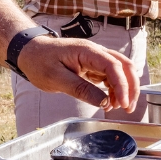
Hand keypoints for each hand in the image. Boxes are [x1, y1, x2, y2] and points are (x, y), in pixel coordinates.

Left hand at [17, 36, 139, 111]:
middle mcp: (95, 52)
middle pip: (124, 66)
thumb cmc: (39, 62)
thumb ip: (80, 89)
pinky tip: (109, 101)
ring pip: (120, 71)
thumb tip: (103, 101)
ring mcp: (95, 58)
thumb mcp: (56, 79)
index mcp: (87, 51)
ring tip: (117, 107)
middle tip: (129, 108)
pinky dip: (113, 89)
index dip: (122, 86)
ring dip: (124, 89)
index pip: (114, 66)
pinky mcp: (92, 66)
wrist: (29, 52)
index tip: (123, 104)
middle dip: (131, 87)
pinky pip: (109, 76)